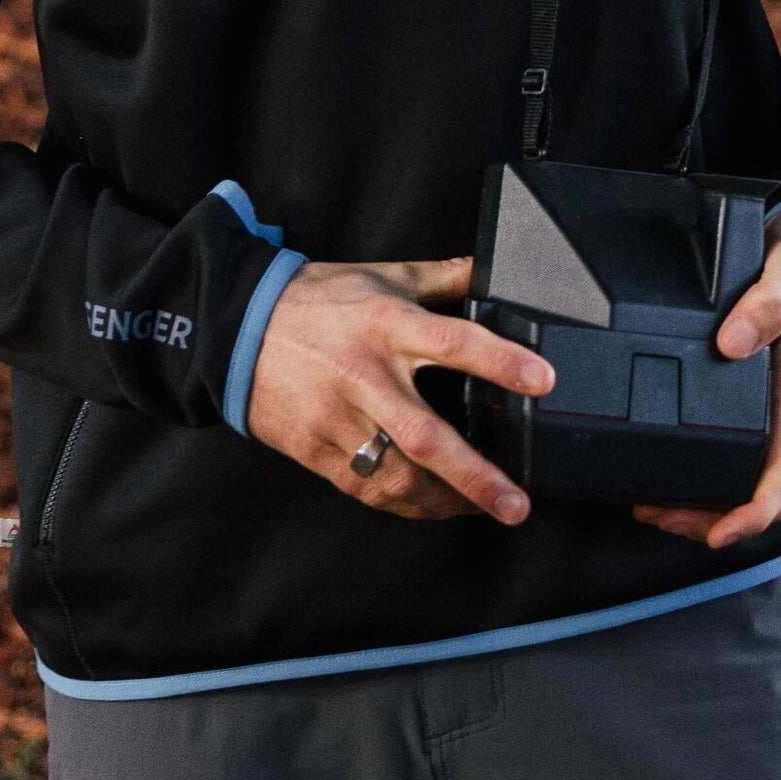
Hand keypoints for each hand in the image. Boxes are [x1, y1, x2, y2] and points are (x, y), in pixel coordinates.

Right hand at [246, 255, 553, 524]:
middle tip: (517, 502)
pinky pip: (368, 488)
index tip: (543, 382)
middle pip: (425, 436)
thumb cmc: (319, 300)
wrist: (237, 328)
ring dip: (445, 501)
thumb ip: (443, 278)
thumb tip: (494, 272)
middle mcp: (364, 376)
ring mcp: (338, 419)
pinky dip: (407, 505)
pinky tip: (435, 506)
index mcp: (386, 325)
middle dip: (475, 476)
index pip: (452, 342)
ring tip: (486, 507)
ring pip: (397, 475)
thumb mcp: (383, 276)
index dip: (500, 361)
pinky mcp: (316, 449)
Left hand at [633, 208, 780, 551]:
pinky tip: (660, 467)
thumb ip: (769, 302)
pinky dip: (698, 471)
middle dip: (711, 519)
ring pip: (742, 478)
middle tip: (654, 514)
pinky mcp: (749, 395)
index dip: (753, 511)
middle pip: (758, 491)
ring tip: (647, 504)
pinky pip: (731, 449)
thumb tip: (732, 343)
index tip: (719, 533)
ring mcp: (767, 407)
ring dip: (700, 504)